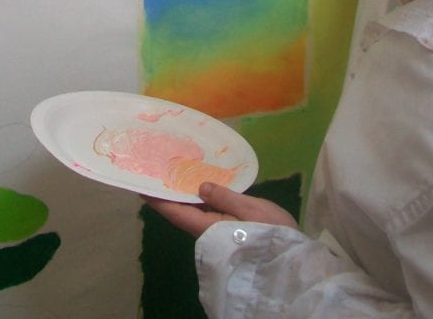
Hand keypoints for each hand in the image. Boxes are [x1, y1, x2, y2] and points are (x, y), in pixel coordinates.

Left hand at [144, 181, 299, 238]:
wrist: (290, 260)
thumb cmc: (271, 234)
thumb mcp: (250, 210)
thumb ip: (224, 197)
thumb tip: (199, 186)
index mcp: (209, 228)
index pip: (176, 213)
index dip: (158, 201)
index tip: (142, 187)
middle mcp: (208, 233)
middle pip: (182, 213)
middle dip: (171, 195)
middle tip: (160, 172)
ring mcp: (218, 234)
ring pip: (194, 213)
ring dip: (185, 196)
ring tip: (177, 174)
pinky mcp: (228, 233)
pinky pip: (207, 215)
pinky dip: (200, 201)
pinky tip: (202, 188)